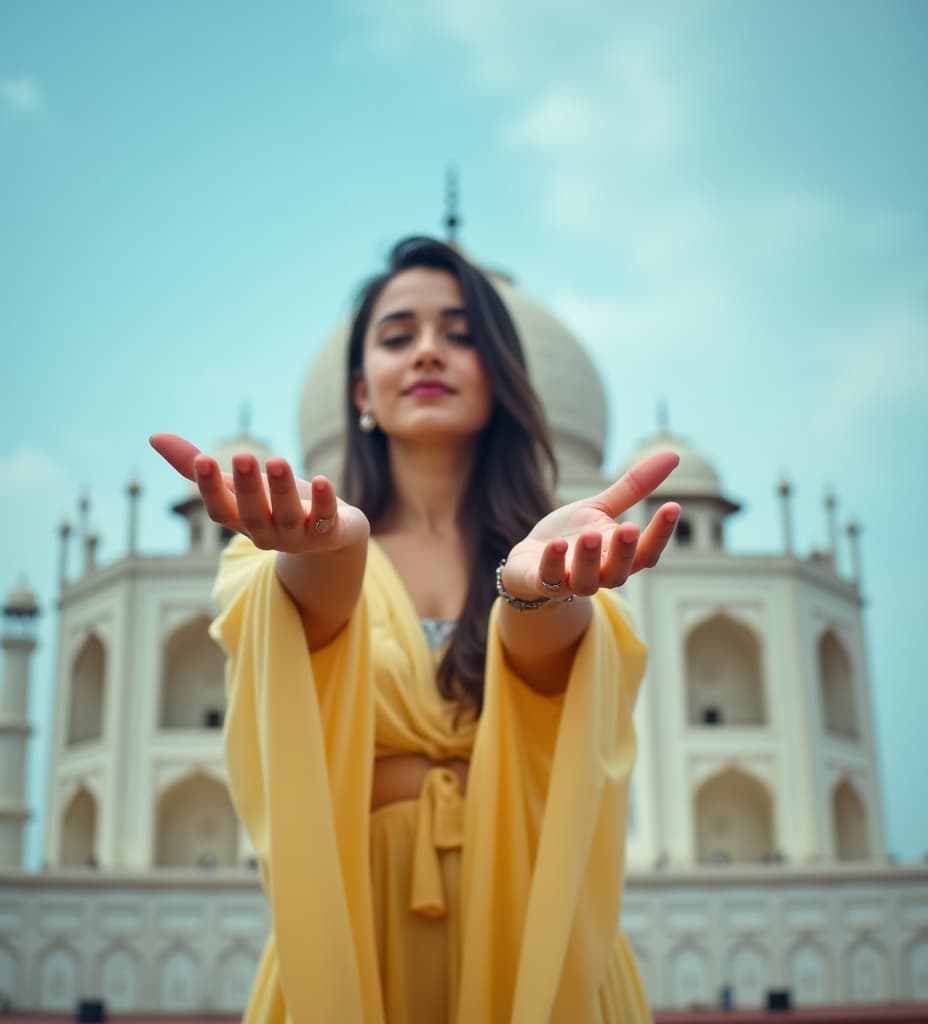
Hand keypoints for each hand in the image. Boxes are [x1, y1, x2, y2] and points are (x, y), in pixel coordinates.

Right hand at [149, 433, 369, 553]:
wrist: (329, 536)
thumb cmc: (275, 504)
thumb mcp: (240, 486)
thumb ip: (198, 467)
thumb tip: (154, 436)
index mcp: (242, 520)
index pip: (220, 510)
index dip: (210, 488)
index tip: (203, 459)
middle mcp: (267, 533)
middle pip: (253, 514)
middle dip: (247, 487)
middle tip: (242, 455)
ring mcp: (299, 537)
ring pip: (288, 516)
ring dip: (282, 489)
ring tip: (276, 459)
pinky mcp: (329, 533)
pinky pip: (325, 520)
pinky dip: (324, 502)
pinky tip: (322, 480)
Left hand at [501, 451, 680, 601]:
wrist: (528, 560)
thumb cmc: (571, 535)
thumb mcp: (601, 508)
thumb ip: (634, 488)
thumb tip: (673, 455)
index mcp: (618, 556)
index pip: (647, 552)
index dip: (660, 533)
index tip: (672, 506)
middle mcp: (599, 575)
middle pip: (619, 572)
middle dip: (625, 552)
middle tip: (630, 528)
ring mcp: (569, 582)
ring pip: (586, 581)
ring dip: (588, 559)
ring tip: (590, 534)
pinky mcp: (540, 583)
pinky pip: (548, 578)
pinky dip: (552, 563)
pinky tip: (556, 544)